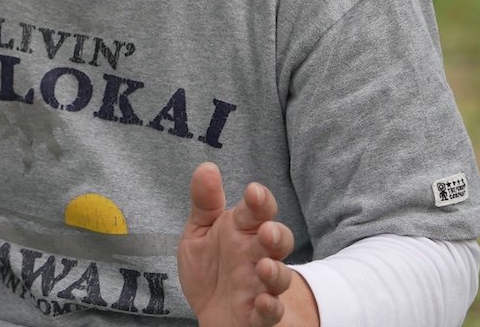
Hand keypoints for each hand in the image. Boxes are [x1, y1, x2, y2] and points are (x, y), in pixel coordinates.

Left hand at [177, 163, 317, 326]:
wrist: (211, 312)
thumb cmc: (210, 267)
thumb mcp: (199, 232)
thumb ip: (204, 202)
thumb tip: (207, 167)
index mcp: (242, 230)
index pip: (258, 209)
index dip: (260, 200)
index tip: (253, 192)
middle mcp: (256, 255)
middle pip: (278, 239)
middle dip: (276, 234)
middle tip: (266, 231)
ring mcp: (260, 286)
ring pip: (280, 276)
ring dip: (276, 272)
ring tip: (265, 267)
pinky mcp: (259, 316)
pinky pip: (272, 312)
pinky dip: (271, 307)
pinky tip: (263, 301)